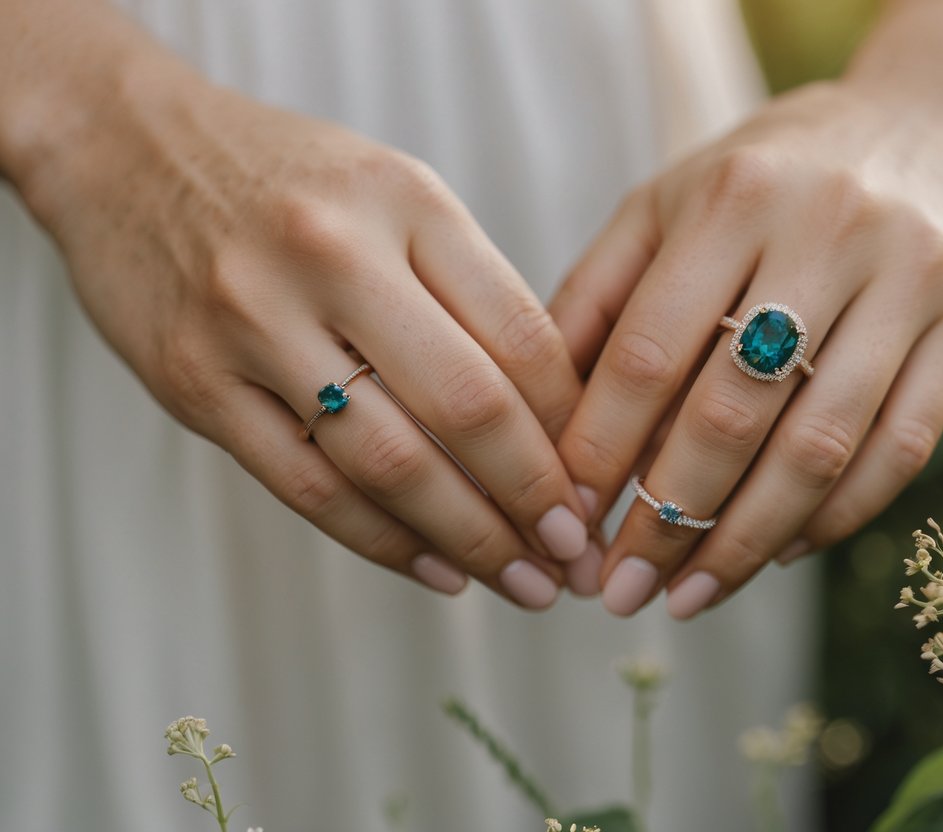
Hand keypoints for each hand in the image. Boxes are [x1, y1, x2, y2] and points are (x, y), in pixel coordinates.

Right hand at [22, 52, 591, 607]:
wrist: (125, 149)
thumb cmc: (287, 180)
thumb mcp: (395, 195)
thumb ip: (471, 290)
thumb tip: (557, 419)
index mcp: (405, 202)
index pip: (523, 336)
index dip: (575, 428)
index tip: (600, 484)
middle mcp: (334, 255)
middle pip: (468, 406)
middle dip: (537, 499)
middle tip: (575, 556)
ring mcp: (255, 322)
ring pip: (391, 462)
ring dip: (471, 540)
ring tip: (523, 582)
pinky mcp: (195, 383)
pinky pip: (308, 487)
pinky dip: (384, 543)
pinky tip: (438, 572)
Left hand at [551, 80, 942, 616]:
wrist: (939, 120)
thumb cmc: (774, 173)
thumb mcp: (673, 202)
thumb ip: (601, 295)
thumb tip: (542, 419)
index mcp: (733, 197)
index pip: (648, 353)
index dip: (599, 451)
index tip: (565, 521)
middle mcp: (827, 232)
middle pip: (730, 413)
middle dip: (665, 520)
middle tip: (620, 592)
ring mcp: (911, 280)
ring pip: (820, 447)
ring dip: (746, 542)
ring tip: (690, 597)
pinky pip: (901, 447)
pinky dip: (838, 516)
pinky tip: (781, 551)